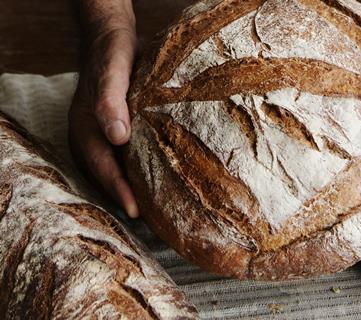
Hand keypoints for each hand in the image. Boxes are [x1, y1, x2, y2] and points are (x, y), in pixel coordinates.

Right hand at [69, 0, 138, 216]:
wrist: (111, 41)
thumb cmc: (112, 55)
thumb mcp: (114, 73)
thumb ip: (112, 102)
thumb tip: (118, 137)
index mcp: (84, 129)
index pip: (103, 168)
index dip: (120, 191)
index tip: (137, 212)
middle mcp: (89, 138)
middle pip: (106, 176)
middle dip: (125, 197)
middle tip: (150, 220)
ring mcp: (99, 136)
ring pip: (113, 170)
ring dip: (130, 188)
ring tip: (152, 208)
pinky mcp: (113, 131)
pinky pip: (121, 159)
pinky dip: (134, 171)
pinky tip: (151, 179)